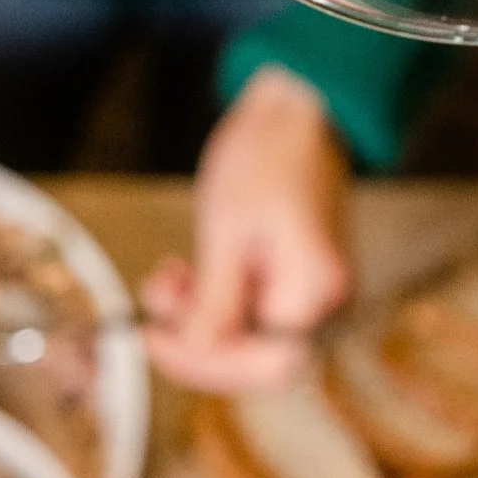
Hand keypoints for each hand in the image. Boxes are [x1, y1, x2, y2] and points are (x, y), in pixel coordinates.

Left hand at [141, 67, 350, 392]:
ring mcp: (313, 292)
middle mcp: (324, 301)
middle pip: (256, 359)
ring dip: (199, 316)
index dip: (205, 365)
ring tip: (167, 278)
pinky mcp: (297, 280)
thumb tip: (196, 351)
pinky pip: (252, 310)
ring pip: (248, 336)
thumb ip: (213, 301)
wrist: (299, 110)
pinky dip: (215, 299)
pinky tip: (188, 275)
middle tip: (152, 314)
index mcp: (314, 291)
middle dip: (197, 339)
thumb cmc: (266, 156)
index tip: (155, 340)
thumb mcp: (225, 230)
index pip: (264, 366)